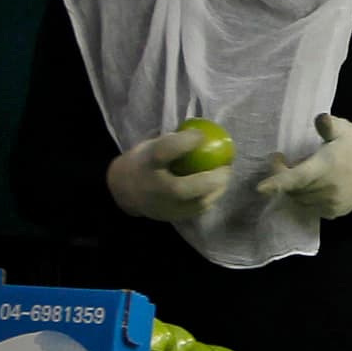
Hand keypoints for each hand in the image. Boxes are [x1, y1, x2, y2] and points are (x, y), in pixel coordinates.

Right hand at [106, 130, 232, 221]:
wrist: (124, 190)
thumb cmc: (145, 162)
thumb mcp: (153, 146)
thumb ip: (173, 142)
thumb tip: (204, 133)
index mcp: (145, 163)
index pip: (164, 151)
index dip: (186, 141)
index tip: (202, 134)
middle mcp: (152, 188)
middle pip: (182, 188)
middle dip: (211, 178)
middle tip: (226, 166)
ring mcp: (162, 207)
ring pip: (193, 204)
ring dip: (216, 190)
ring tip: (226, 176)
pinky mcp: (172, 217)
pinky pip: (197, 209)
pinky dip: (210, 198)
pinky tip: (217, 188)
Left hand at [256, 114, 351, 218]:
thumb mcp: (345, 130)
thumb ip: (330, 125)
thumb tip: (320, 119)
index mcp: (326, 166)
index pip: (299, 177)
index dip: (278, 182)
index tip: (260, 188)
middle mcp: (328, 188)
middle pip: (293, 188)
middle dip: (283, 175)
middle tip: (284, 160)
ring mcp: (330, 203)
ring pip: (298, 198)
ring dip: (294, 187)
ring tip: (305, 171)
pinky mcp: (332, 213)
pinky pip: (308, 206)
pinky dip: (304, 196)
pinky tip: (314, 184)